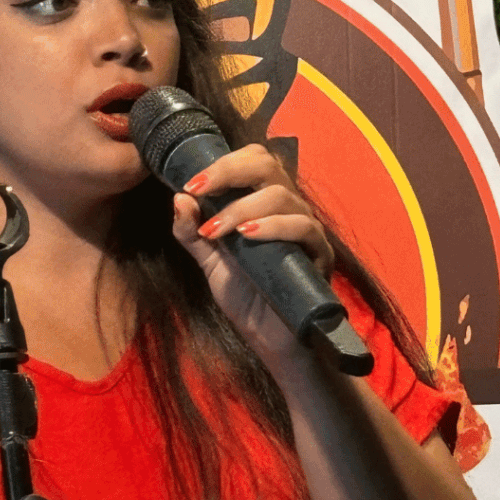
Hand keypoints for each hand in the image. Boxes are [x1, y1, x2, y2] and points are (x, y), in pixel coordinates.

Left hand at [172, 144, 334, 356]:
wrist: (271, 338)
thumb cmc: (246, 296)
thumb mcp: (210, 262)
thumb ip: (192, 232)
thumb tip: (179, 197)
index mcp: (261, 203)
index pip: (252, 160)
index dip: (222, 164)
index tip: (191, 184)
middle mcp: (287, 208)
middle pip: (267, 165)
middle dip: (229, 172)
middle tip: (199, 189)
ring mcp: (306, 228)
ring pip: (281, 195)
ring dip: (242, 208)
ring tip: (217, 230)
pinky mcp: (320, 253)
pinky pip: (302, 227)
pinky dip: (273, 227)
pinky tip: (247, 236)